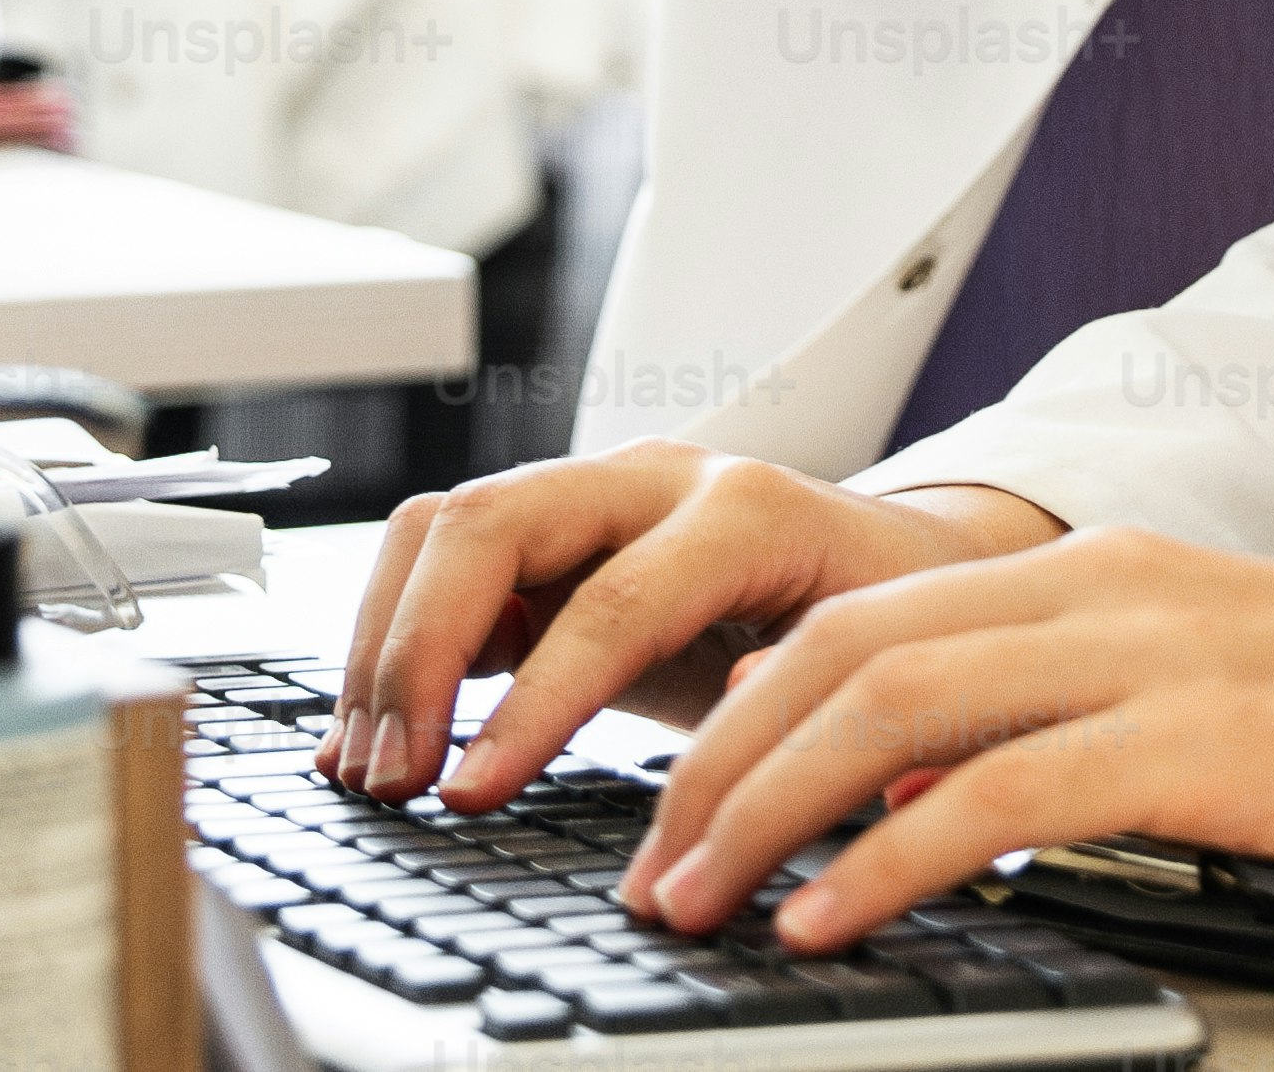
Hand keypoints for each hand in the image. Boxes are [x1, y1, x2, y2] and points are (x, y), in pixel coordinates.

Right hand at [330, 449, 1060, 804]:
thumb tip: (725, 770)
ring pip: (443, 527)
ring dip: (387, 647)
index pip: (609, 601)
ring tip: (376, 766)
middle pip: (488, 524)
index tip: (469, 793)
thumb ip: (795, 709)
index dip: (531, 705)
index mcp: (742, 513)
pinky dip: (393, 642)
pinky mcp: (551, 538)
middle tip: (396, 777)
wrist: (897, 560)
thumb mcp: (862, 666)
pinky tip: (378, 731)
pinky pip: (440, 563)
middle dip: (417, 654)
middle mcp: (651, 480)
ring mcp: (590, 497)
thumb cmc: (885, 617)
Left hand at [616, 527, 1273, 954]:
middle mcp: (1113, 586)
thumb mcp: (1228, 707)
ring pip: (891, 706)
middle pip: (846, 649)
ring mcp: (1157, 655)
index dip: (748, 705)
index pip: (871, 615)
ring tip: (693, 904)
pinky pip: (997, 797)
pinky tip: (828, 923)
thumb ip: (1087, 732)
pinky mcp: (1205, 744)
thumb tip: (941, 811)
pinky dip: (885, 862)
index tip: (675, 801)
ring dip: (762, 811)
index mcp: (1112, 572)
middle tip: (644, 866)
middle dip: (715, 760)